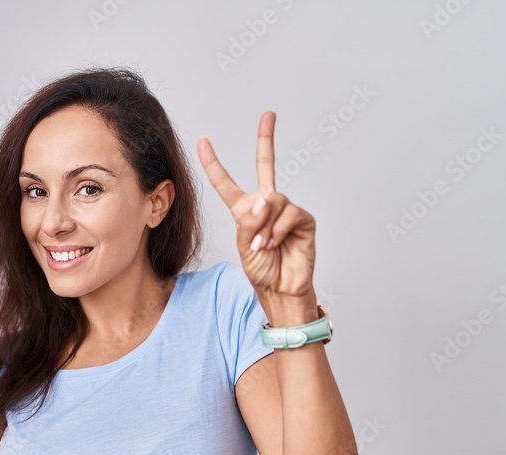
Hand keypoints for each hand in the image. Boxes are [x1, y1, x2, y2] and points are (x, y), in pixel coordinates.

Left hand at [198, 112, 315, 302]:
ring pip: (272, 200)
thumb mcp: (244, 246)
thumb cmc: (262, 270)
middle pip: (266, 165)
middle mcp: (266, 205)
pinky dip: (278, 230)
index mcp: (244, 210)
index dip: (213, 163)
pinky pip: (288, 213)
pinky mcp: (303, 218)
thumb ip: (249, 221)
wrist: (281, 289)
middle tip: (269, 114)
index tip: (202, 140)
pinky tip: (276, 243)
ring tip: (263, 245)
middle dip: (266, 138)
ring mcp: (286, 210)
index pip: (226, 182)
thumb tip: (264, 199)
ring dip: (264, 225)